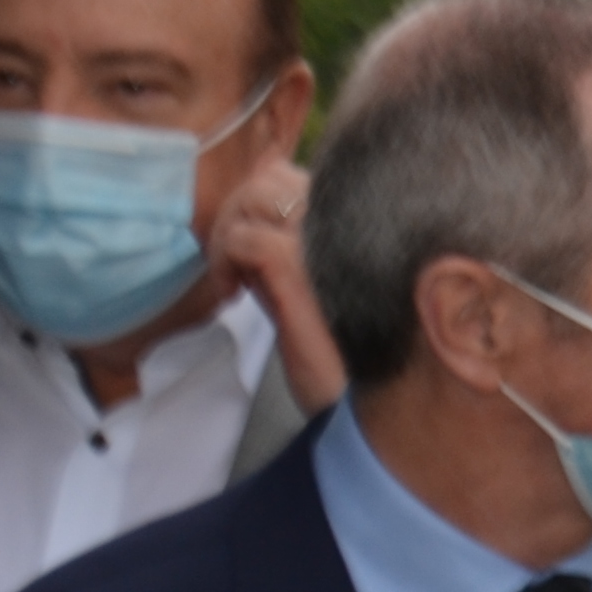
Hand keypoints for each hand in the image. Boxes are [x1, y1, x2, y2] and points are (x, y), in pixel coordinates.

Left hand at [210, 158, 346, 413]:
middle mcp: (354, 222)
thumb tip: (249, 222)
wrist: (367, 414)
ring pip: (255, 195)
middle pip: (271, 177)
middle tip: (232, 268)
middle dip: (235, 215)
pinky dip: (225, 261)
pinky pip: (244, 239)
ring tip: (235, 280)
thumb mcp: (322, 295)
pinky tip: (234, 296)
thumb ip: (293, 252)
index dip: (257, 207)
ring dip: (228, 233)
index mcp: (365, 225)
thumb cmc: (348, 364)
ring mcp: (329, 241)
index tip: (248, 259)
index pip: (293, 177)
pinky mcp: (303, 268)